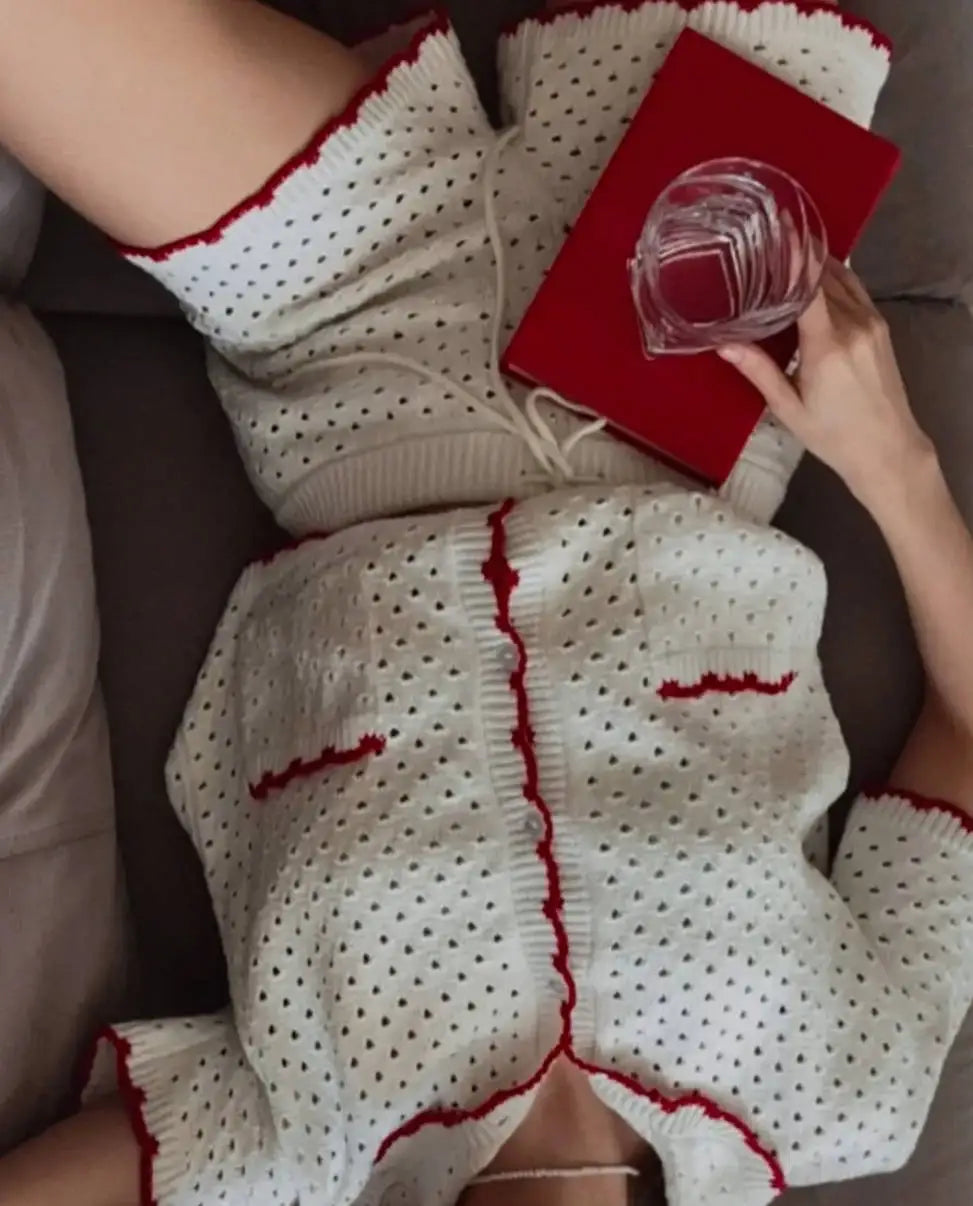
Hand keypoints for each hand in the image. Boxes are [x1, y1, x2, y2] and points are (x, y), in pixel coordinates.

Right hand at [717, 258, 934, 510]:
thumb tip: (725, 345)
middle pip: (825, 276)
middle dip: (800, 254)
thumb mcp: (789, 409)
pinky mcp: (881, 329)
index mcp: (827, 347)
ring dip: (818, 263)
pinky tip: (818, 274)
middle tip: (772, 236)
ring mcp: (872, 325)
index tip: (781, 226)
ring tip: (791, 247)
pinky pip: (855, 292)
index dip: (795, 254)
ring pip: (842, 280)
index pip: (810, 287)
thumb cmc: (834, 436)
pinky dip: (835, 278)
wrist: (888, 450)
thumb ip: (759, 371)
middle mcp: (854, 327)